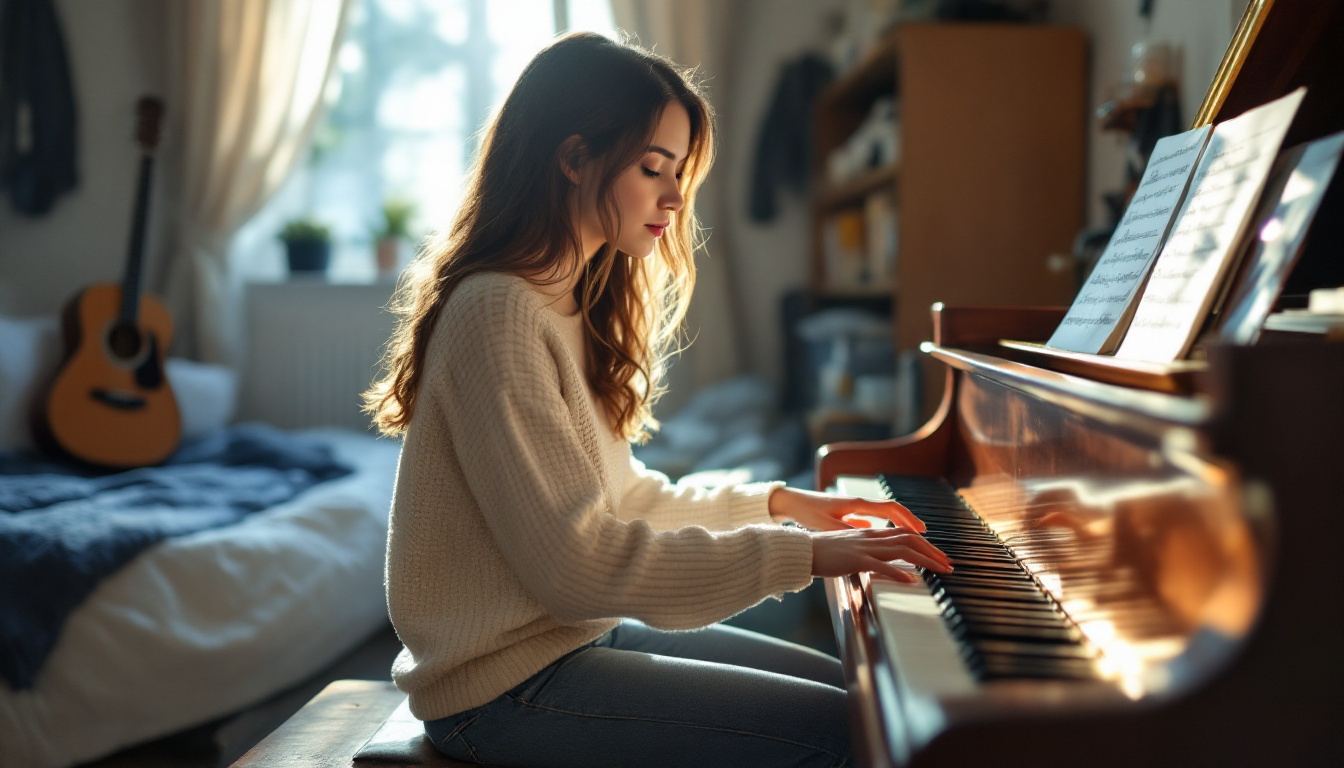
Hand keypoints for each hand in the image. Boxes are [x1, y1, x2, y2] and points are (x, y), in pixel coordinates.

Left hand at [768, 486, 926, 532]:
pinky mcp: (850, 513)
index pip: (890, 508)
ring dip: (902, 526)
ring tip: (916, 539)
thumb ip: (847, 530)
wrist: (791, 502)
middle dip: (912, 524)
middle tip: (928, 538)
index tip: (922, 530)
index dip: (908, 519)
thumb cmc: (807, 511)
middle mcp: (859, 504)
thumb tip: (867, 534)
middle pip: (894, 512)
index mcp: (856, 503)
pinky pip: (875, 519)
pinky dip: (887, 527)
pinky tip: (892, 538)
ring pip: (886, 516)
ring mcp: (855, 508)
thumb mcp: (826, 524)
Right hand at [811, 527, 951, 582]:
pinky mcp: (856, 559)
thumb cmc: (821, 552)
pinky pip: (882, 565)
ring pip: (902, 550)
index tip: (938, 556)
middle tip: (949, 564)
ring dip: (926, 560)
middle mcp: (871, 537)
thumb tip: (877, 559)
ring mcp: (864, 547)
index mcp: (870, 534)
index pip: (904, 534)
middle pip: (910, 539)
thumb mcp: (847, 548)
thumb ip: (864, 551)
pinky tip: (912, 580)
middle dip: (933, 552)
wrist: (802, 550)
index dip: (925, 544)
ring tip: (941, 571)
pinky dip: (899, 572)